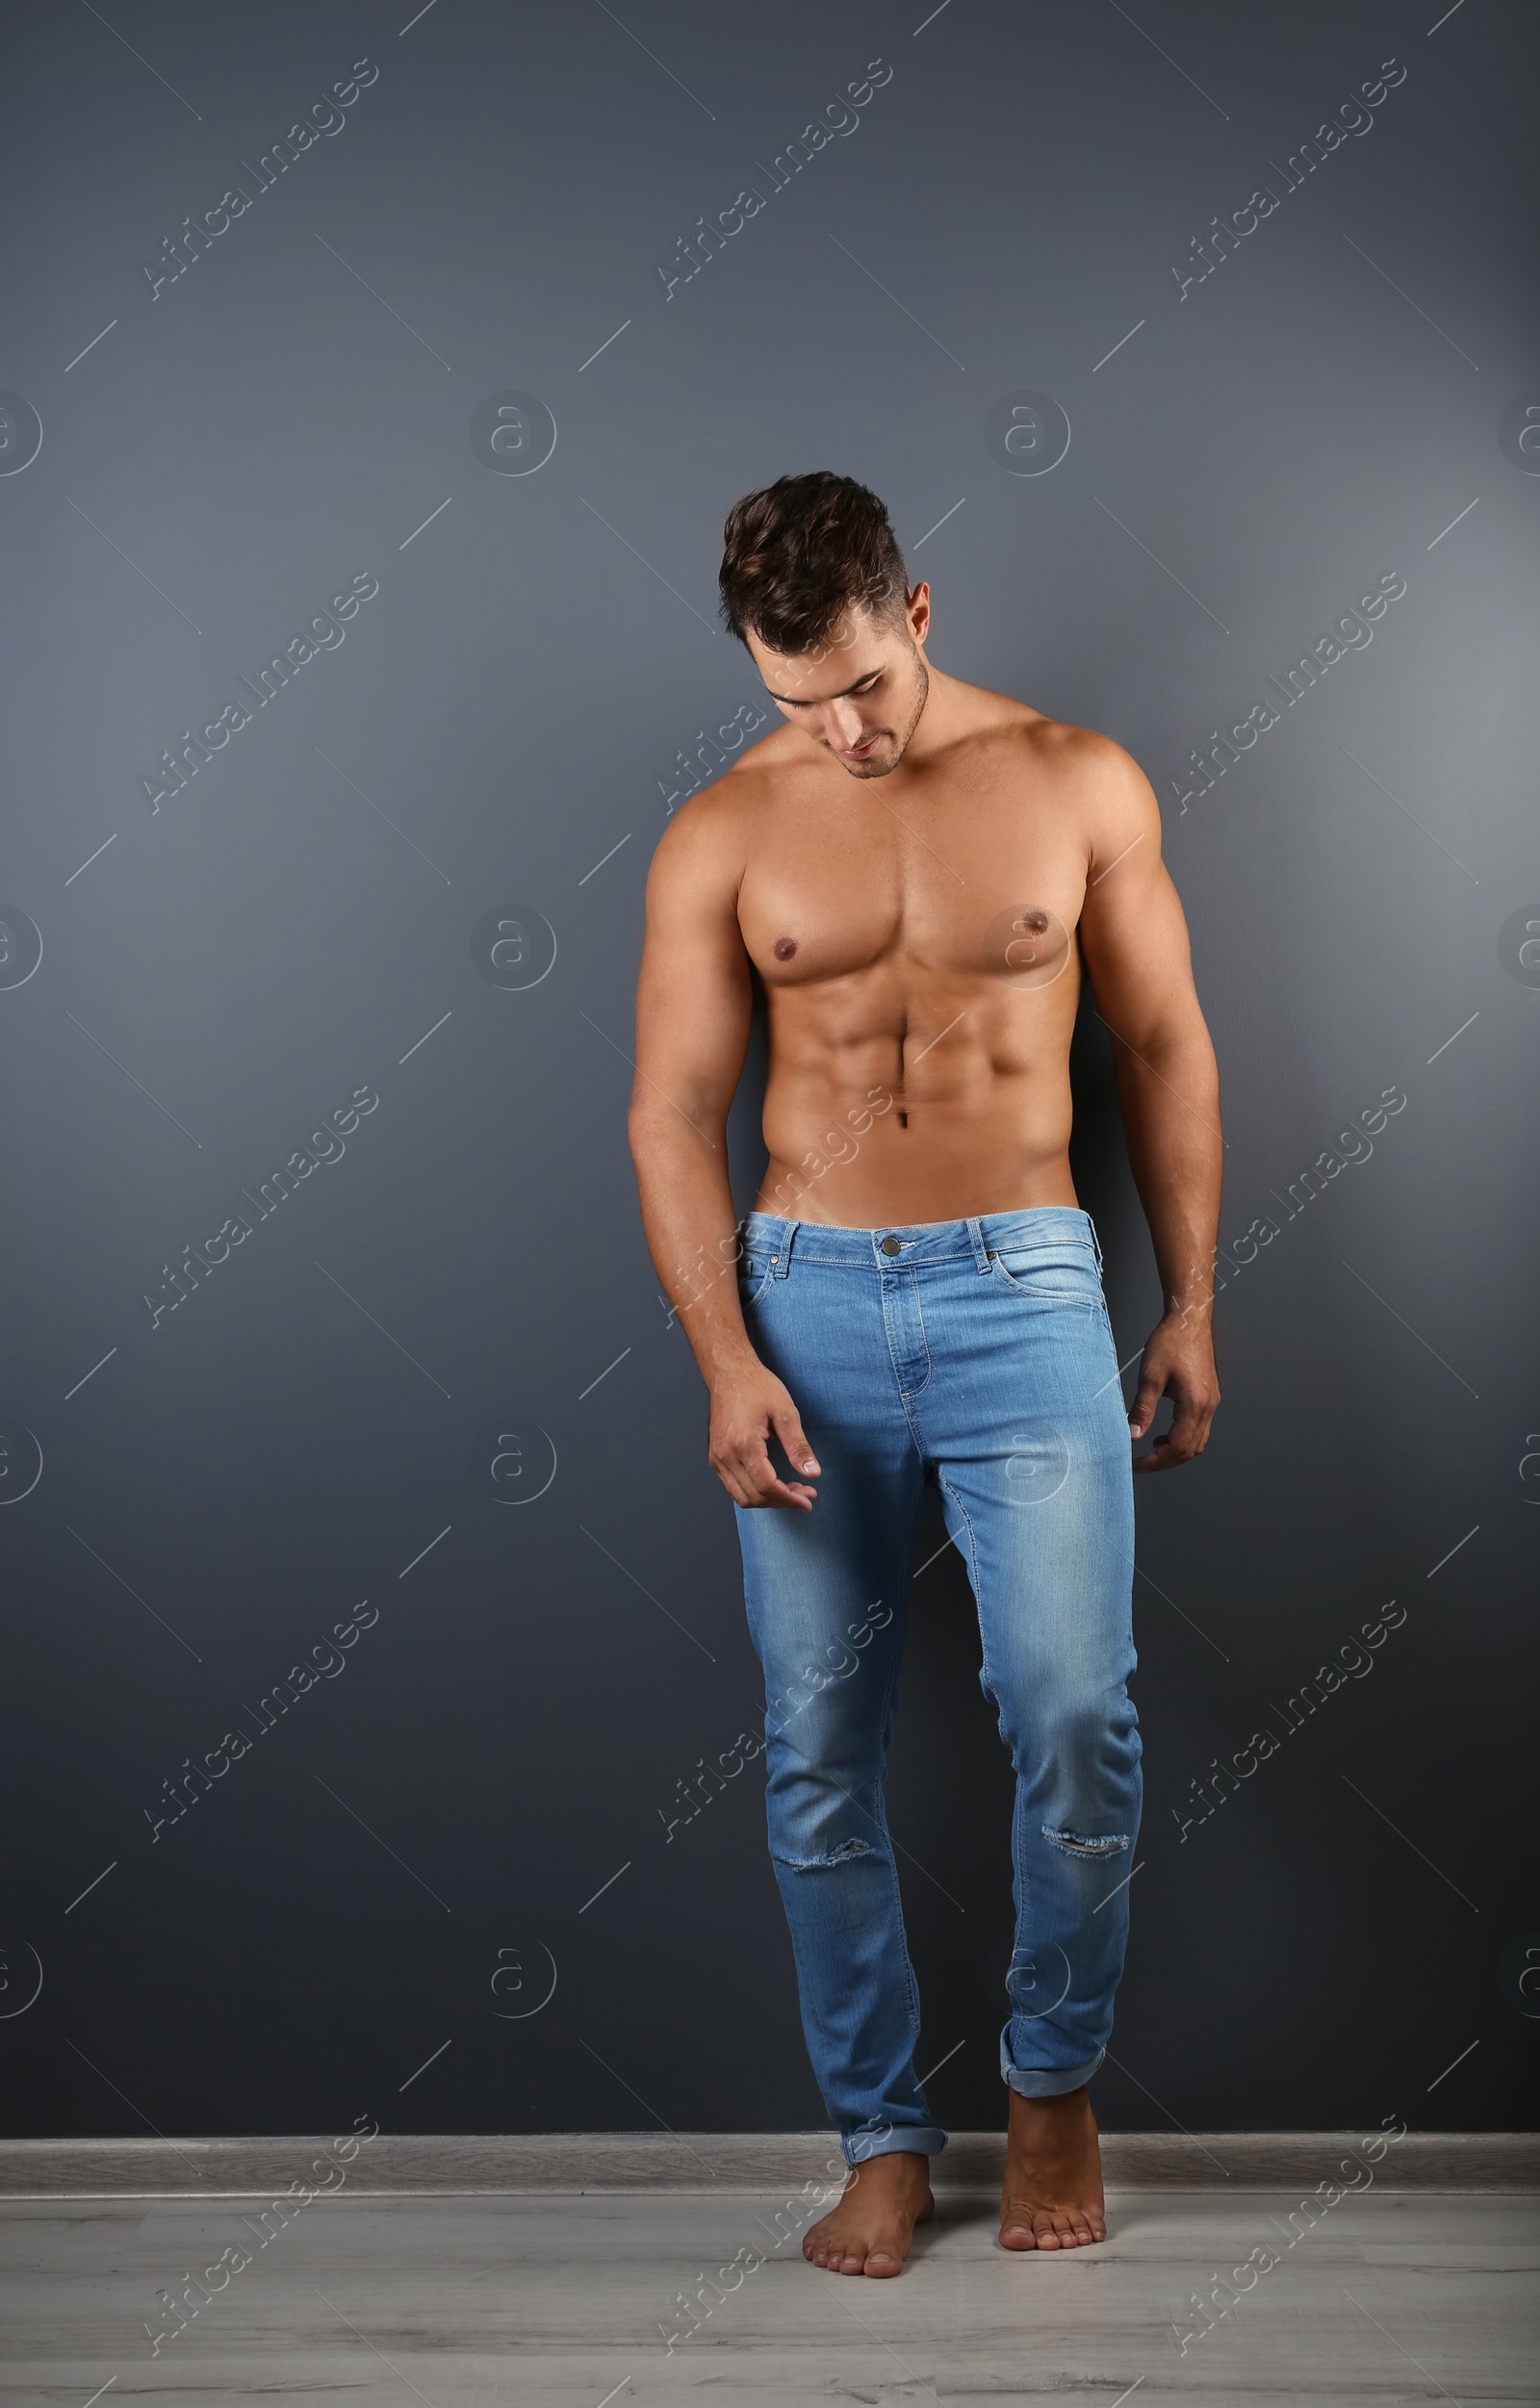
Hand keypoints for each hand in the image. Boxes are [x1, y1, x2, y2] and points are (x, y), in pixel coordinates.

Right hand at [708, 1362, 820, 1508]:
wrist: (729, 1372)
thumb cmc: (757, 1387)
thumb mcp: (786, 1413)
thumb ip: (799, 1446)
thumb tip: (813, 1473)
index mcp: (744, 1444)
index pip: (767, 1486)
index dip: (790, 1499)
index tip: (808, 1500)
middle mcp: (726, 1455)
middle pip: (755, 1496)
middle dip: (783, 1501)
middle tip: (805, 1493)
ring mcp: (717, 1457)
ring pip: (742, 1497)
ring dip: (768, 1500)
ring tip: (791, 1490)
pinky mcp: (715, 1456)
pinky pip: (733, 1486)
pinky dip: (754, 1492)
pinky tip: (772, 1483)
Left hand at [1127, 1309, 1218, 1471]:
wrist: (1189, 1320)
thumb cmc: (1172, 1341)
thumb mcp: (1150, 1377)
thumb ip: (1142, 1409)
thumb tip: (1132, 1434)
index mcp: (1195, 1404)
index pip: (1178, 1447)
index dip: (1157, 1461)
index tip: (1138, 1464)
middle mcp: (1208, 1406)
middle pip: (1190, 1450)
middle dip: (1166, 1461)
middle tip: (1142, 1463)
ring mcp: (1211, 1402)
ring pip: (1197, 1441)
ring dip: (1176, 1451)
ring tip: (1152, 1450)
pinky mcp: (1208, 1396)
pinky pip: (1199, 1427)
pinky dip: (1183, 1437)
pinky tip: (1165, 1432)